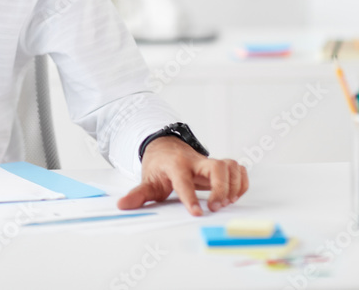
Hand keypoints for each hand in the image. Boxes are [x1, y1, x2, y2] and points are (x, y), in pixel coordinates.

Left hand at [116, 135, 247, 215]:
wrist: (165, 148)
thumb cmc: (159, 167)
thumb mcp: (147, 181)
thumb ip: (137, 194)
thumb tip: (122, 206)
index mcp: (175, 165)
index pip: (183, 181)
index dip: (190, 198)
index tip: (197, 214)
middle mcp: (195, 161)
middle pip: (217, 167)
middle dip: (221, 188)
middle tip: (217, 207)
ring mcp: (208, 162)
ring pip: (230, 166)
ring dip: (234, 185)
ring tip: (227, 202)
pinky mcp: (219, 165)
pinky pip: (238, 169)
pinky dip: (241, 182)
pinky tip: (234, 195)